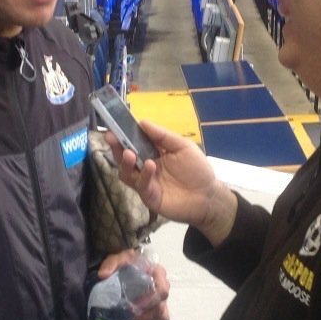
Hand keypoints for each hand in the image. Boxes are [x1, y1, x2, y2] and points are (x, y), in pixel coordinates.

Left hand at [97, 249, 170, 319]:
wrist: (127, 266)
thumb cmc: (125, 263)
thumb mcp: (117, 259)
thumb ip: (111, 264)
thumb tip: (103, 275)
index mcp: (157, 273)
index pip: (162, 290)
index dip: (151, 301)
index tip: (135, 306)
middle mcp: (162, 286)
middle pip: (162, 306)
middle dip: (146, 315)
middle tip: (131, 318)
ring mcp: (161, 299)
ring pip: (163, 317)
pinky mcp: (158, 309)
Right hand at [108, 121, 237, 245]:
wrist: (208, 196)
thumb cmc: (196, 169)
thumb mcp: (182, 146)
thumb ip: (163, 136)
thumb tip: (142, 122)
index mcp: (152, 153)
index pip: (134, 143)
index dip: (123, 135)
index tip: (114, 127)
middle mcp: (145, 167)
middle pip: (124, 158)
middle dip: (117, 148)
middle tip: (112, 138)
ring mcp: (146, 183)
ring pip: (127, 173)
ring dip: (126, 163)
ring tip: (129, 153)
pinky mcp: (149, 197)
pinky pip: (141, 185)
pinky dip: (144, 175)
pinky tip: (150, 165)